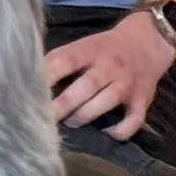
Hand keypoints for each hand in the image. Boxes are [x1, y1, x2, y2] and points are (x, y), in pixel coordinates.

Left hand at [43, 12, 175, 141]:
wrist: (146, 42)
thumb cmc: (104, 48)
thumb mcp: (82, 45)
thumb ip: (60, 59)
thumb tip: (30, 75)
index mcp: (89, 50)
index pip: (66, 60)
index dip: (48, 75)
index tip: (29, 90)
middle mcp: (109, 66)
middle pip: (86, 85)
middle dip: (64, 103)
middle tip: (45, 118)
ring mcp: (127, 83)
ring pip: (106, 101)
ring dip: (85, 115)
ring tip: (70, 123)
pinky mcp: (142, 100)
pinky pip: (134, 119)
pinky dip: (121, 130)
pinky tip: (108, 133)